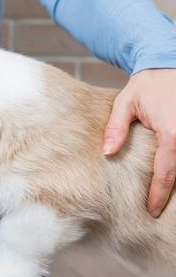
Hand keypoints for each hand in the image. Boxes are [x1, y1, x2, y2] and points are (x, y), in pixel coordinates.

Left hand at [103, 68, 175, 216]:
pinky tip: (172, 180)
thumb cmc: (147, 84)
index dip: (158, 196)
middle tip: (157, 213)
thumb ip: (116, 129)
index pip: (166, 173)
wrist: (169, 62)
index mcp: (172, 133)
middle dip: (171, 196)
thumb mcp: (126, 103)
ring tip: (166, 202)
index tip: (150, 212)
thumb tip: (108, 153)